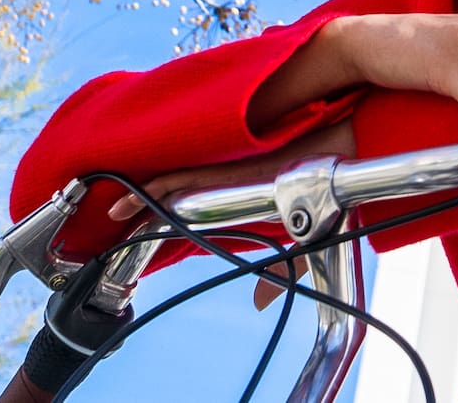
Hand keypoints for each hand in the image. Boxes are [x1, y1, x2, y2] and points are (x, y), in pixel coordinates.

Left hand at [105, 117, 351, 308]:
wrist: (344, 154)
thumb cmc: (328, 191)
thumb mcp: (302, 243)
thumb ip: (283, 271)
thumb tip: (259, 303)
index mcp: (241, 193)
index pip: (194, 201)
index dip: (163, 211)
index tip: (137, 227)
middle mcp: (229, 180)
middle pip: (175, 190)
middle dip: (143, 204)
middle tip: (114, 219)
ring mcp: (227, 172)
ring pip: (174, 183)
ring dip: (143, 197)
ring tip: (115, 212)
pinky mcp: (229, 169)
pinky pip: (187, 177)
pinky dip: (159, 188)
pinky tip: (136, 197)